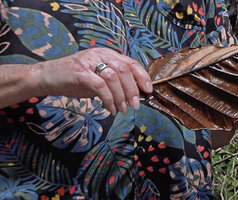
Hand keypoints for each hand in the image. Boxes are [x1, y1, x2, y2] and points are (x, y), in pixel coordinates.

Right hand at [33, 47, 152, 114]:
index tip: (148, 91)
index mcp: (107, 54)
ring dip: (121, 97)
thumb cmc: (75, 79)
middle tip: (135, 106)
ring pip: (113, 78)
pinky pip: (100, 86)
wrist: (47, 77)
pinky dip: (108, 99)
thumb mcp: (98, 78)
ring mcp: (89, 61)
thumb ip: (114, 83)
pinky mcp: (79, 71)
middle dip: (133, 90)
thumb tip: (134, 95)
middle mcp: (100, 54)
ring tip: (121, 110)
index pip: (131, 63)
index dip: (143, 76)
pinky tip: (109, 109)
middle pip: (125, 70)